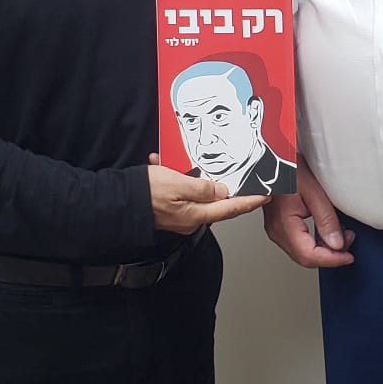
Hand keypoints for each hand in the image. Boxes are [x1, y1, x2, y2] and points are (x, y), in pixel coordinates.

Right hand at [147, 162, 267, 233]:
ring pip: (197, 195)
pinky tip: (165, 166)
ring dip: (195, 178)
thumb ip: (204, 188)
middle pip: (217, 203)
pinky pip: (180, 193)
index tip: (266, 195)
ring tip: (186, 164)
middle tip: (239, 174)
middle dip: (225, 187)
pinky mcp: (168, 210)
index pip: (231, 208)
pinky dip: (177, 179)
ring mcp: (179, 217)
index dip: (250, 201)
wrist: (116, 203)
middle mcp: (190, 220)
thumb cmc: (145, 193)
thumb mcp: (178, 184)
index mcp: (196, 215)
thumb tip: (223, 191)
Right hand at [263, 163, 354, 268]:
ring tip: (342, 235)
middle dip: (330, 255)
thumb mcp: (314, 191)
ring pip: (302, 253)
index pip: (309, 256)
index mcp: (284, 224)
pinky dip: (316, 242)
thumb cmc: (289, 167)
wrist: (274, 155)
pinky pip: (299, 243)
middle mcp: (277, 231)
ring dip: (324, 249)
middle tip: (349, 241)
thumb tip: (337, 244)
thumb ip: (326, 220)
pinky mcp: (280, 225)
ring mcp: (276, 229)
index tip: (348, 256)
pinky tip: (328, 233)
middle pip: (305, 258)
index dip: (332, 259)